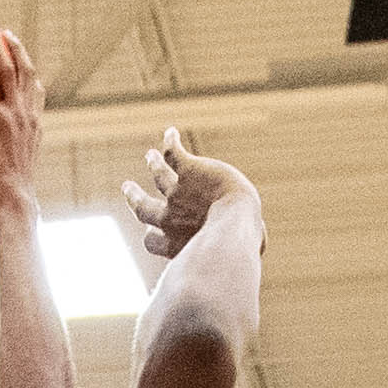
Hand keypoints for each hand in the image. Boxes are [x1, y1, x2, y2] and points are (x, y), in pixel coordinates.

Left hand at [0, 21, 44, 204]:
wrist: (17, 195)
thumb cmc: (12, 188)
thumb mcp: (14, 163)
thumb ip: (6, 148)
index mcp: (34, 121)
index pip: (35, 88)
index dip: (27, 67)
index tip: (18, 53)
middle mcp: (29, 113)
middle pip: (24, 70)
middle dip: (14, 47)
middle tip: (1, 31)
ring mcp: (16, 115)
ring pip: (7, 71)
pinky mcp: (0, 121)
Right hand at [120, 125, 249, 259]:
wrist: (233, 225)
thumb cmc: (236, 247)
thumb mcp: (234, 254)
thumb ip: (239, 247)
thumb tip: (259, 245)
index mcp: (175, 244)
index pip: (152, 241)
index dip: (150, 235)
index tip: (149, 230)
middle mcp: (169, 220)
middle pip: (143, 209)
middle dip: (134, 198)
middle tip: (127, 188)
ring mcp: (176, 193)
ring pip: (158, 175)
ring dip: (153, 164)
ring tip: (150, 155)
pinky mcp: (187, 170)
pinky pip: (172, 153)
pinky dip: (170, 142)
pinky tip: (172, 133)